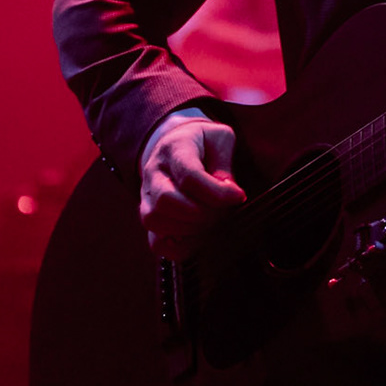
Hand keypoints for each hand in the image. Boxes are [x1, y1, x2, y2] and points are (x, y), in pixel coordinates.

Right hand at [138, 109, 246, 260]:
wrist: (176, 142)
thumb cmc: (204, 142)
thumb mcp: (220, 139)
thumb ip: (224, 163)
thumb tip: (228, 192)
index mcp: (174, 149)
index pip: (189, 176)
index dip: (217, 193)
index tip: (239, 197)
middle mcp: (154, 173)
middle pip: (166, 201)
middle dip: (202, 213)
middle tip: (223, 211)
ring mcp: (147, 197)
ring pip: (155, 221)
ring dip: (190, 229)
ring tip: (212, 222)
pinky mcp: (150, 217)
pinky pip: (156, 243)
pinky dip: (180, 247)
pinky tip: (199, 235)